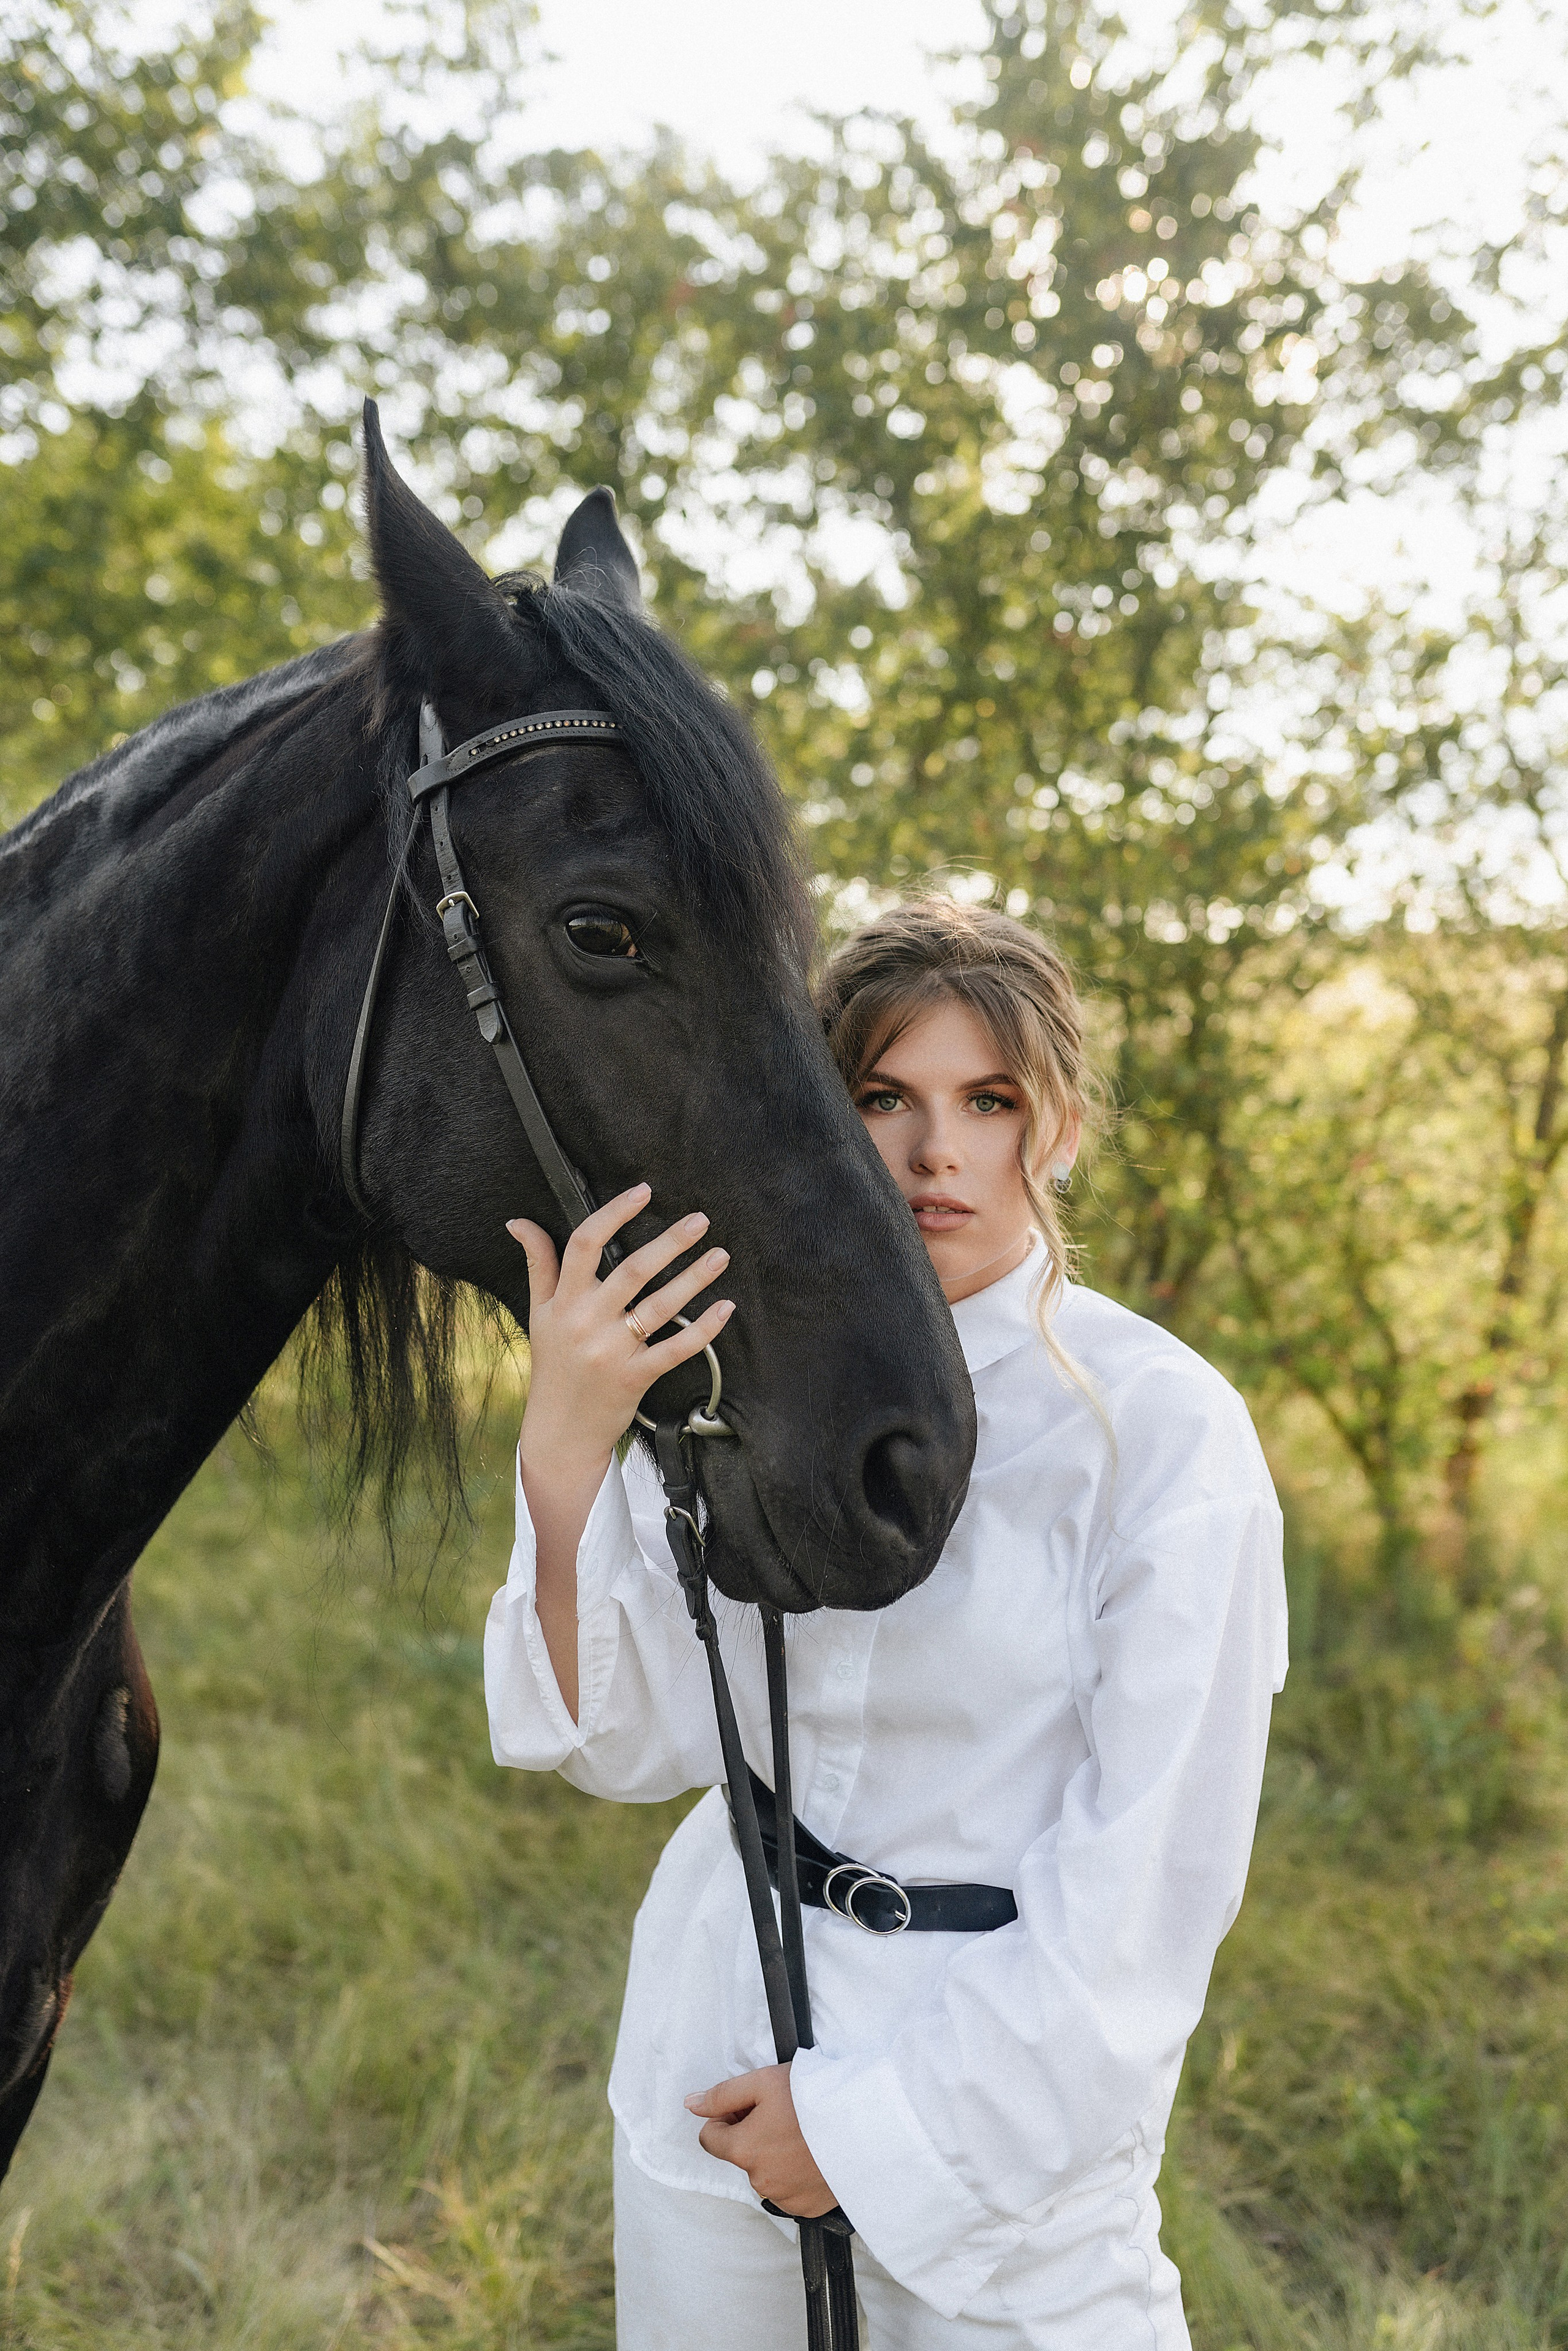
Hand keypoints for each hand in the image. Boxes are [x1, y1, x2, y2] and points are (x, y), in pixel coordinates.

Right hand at [509, 1181, 734, 1473]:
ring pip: (659, 1307)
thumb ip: (538, 1264)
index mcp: (563, 1301)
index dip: (614, 1213)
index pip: (584, 1244)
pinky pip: (675, 1349)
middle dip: (670, 1242)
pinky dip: (703, 1329)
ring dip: (694, 1278)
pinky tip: (725, 1307)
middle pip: (631, 1271)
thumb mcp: (538, 1313)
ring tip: (720, 1255)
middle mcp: (586, 1322)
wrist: (559, 1431)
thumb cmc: (553, 1365)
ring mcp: (612, 1352)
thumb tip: (518, 1222)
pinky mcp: (635, 1379)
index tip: (644, 1191)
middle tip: (701, 1219)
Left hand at [684, 2065, 836, 2217]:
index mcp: (744, 2150)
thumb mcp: (764, 2081)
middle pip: (742, 2154)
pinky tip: (815, 2155)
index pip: (711, 2138)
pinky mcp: (808, 2209)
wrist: (867, 2126)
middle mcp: (760, 2182)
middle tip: (785, 2115)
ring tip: (804, 2134)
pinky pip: (789, 2191)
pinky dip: (796, 2175)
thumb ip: (722, 2094)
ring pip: (766, 2173)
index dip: (727, 2117)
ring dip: (775, 2156)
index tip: (751, 2106)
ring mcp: (785, 2199)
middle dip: (754, 2135)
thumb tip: (690, 2104)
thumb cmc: (814, 2098)